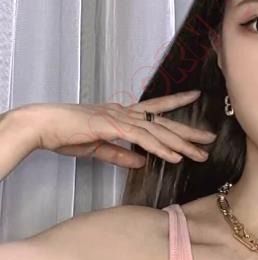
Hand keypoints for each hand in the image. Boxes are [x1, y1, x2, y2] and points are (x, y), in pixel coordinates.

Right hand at [23, 90, 215, 168]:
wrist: (44, 125)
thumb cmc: (65, 134)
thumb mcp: (99, 148)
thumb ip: (121, 155)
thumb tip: (141, 162)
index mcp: (121, 115)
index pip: (155, 109)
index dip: (175, 102)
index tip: (194, 97)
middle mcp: (124, 113)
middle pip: (163, 122)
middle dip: (188, 131)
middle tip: (210, 138)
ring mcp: (120, 118)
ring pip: (157, 132)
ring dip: (180, 144)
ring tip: (199, 153)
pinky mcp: (112, 127)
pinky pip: (143, 140)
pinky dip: (160, 149)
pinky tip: (175, 156)